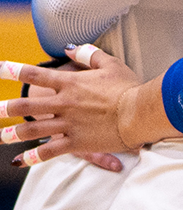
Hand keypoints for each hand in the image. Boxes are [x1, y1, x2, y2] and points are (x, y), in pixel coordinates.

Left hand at [0, 48, 146, 162]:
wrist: (141, 113)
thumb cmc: (130, 87)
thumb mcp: (111, 64)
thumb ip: (89, 54)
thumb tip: (71, 49)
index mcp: (70, 83)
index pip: (35, 74)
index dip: (12, 70)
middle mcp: (64, 103)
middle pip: (26, 105)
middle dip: (5, 108)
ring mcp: (68, 124)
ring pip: (32, 130)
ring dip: (12, 134)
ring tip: (0, 136)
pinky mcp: (76, 142)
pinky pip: (49, 152)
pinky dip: (32, 157)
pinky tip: (19, 161)